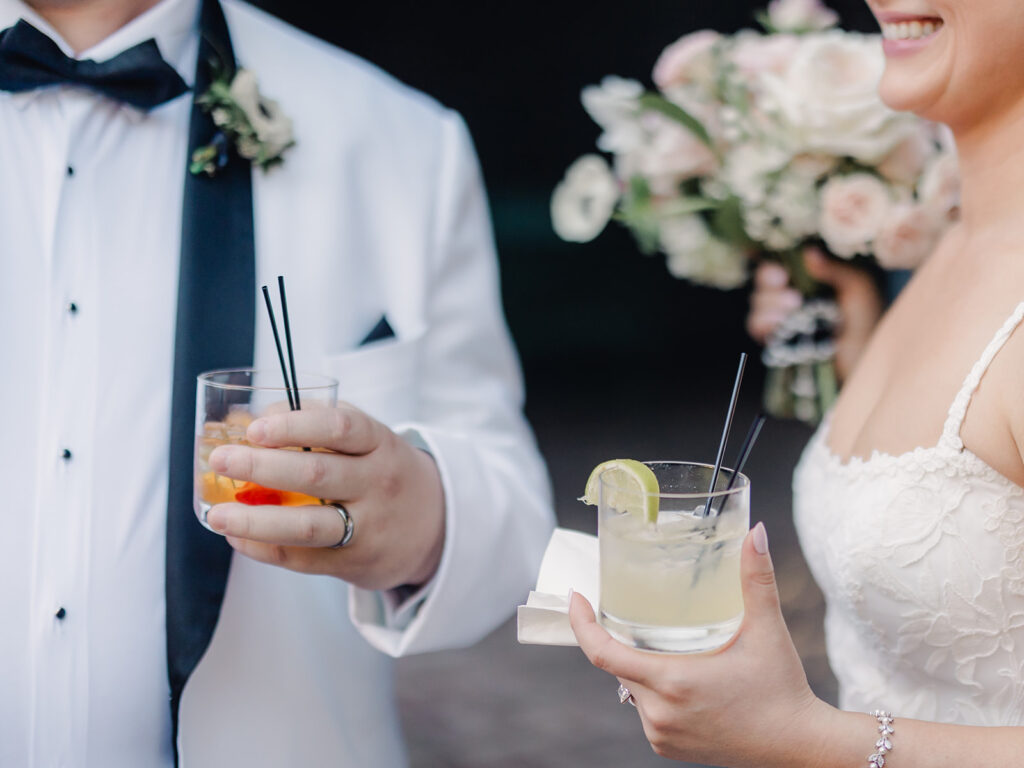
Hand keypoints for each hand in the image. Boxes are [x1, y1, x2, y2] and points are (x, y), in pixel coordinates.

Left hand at [205, 404, 445, 590]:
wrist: (436, 526)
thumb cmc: (383, 472)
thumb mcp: (368, 439)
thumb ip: (316, 422)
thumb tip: (247, 419)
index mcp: (380, 444)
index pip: (340, 427)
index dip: (295, 426)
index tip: (254, 428)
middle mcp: (377, 484)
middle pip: (317, 475)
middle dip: (262, 467)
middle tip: (221, 460)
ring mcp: (368, 526)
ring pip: (308, 525)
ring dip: (257, 520)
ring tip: (218, 515)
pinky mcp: (355, 562)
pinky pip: (303, 558)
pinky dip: (265, 549)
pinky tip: (237, 537)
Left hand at [569, 524, 830, 767]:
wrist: (800, 748)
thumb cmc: (783, 691)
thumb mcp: (767, 630)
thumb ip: (757, 579)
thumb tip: (754, 533)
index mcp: (672, 682)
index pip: (603, 653)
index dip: (581, 624)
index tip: (576, 597)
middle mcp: (658, 713)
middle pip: (620, 667)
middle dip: (629, 640)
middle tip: (646, 617)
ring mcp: (662, 735)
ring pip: (633, 690)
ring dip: (644, 668)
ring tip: (678, 651)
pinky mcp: (669, 748)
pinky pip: (647, 712)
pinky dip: (655, 693)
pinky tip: (684, 682)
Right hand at [748, 247, 883, 381]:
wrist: (860, 364)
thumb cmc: (866, 325)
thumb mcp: (859, 290)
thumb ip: (835, 270)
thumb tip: (809, 252)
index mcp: (814, 279)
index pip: (784, 261)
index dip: (774, 257)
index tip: (780, 260)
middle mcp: (794, 295)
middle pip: (765, 278)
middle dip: (769, 279)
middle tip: (783, 281)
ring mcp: (782, 318)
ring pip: (758, 300)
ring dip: (769, 301)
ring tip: (792, 307)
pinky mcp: (775, 339)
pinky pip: (756, 324)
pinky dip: (762, 320)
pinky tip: (778, 322)